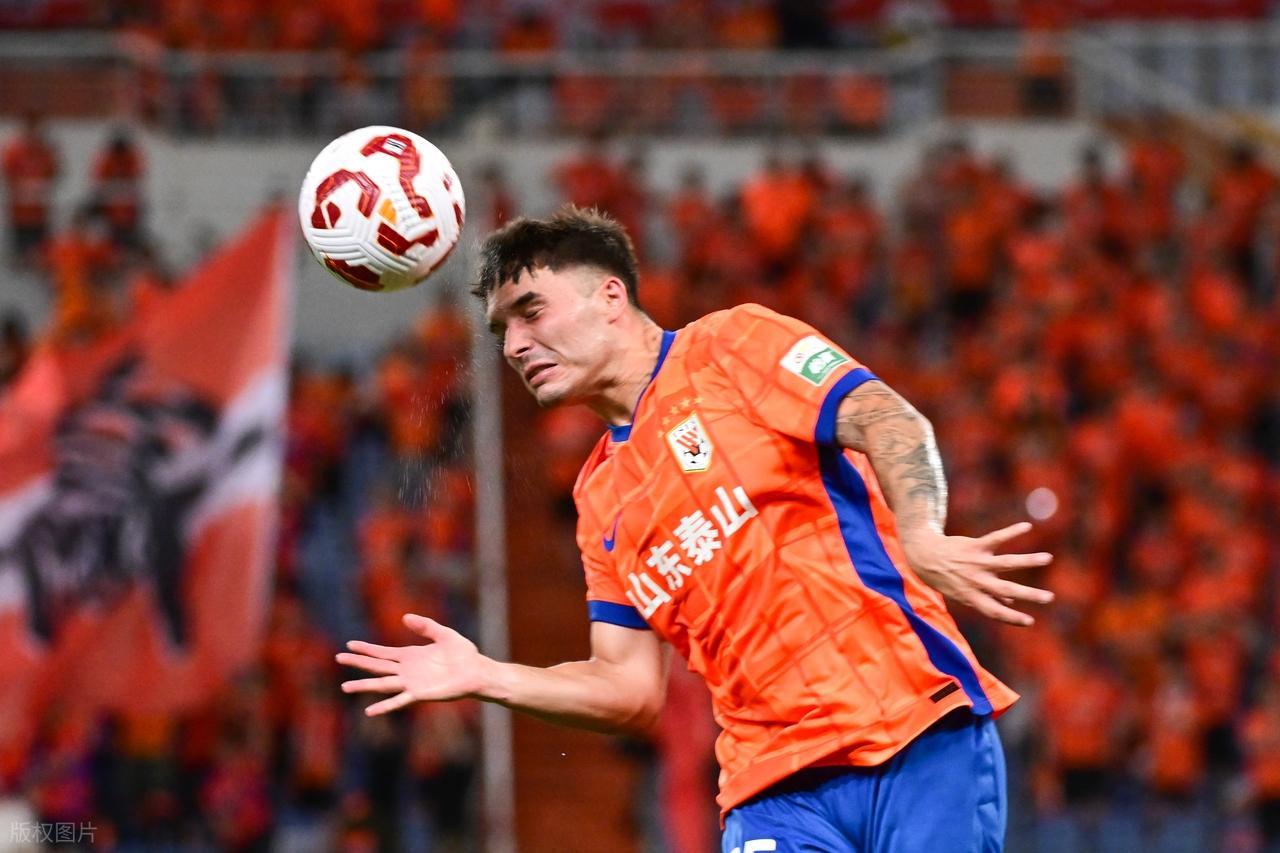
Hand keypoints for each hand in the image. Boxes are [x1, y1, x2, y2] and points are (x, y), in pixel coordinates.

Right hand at [336, 614, 489, 715]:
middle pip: (377, 666)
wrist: (476, 671)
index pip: (383, 652)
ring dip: (364, 685)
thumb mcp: (443, 634)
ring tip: (345, 686)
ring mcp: (411, 683)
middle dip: (358, 662)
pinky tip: (369, 711)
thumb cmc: (463, 653)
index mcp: (410, 655)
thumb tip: (404, 617)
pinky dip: (384, 706)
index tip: (349, 644)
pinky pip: (398, 701)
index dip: (366, 649)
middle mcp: (407, 670)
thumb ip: (425, 626)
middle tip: (338, 658)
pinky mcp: (419, 694)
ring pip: (382, 684)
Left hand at [898, 521, 1053, 626]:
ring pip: (1006, 563)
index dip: (1012, 619)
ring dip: (1028, 561)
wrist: (923, 556)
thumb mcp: (961, 594)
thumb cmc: (946, 578)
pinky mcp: (975, 545)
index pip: (994, 612)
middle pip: (1006, 590)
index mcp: (972, 597)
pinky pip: (996, 538)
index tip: (1030, 622)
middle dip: (1028, 595)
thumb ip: (986, 599)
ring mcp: (976, 563)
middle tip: (1049, 597)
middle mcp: (976, 581)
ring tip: (1047, 558)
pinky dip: (1012, 532)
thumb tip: (1010, 605)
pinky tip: (1027, 526)